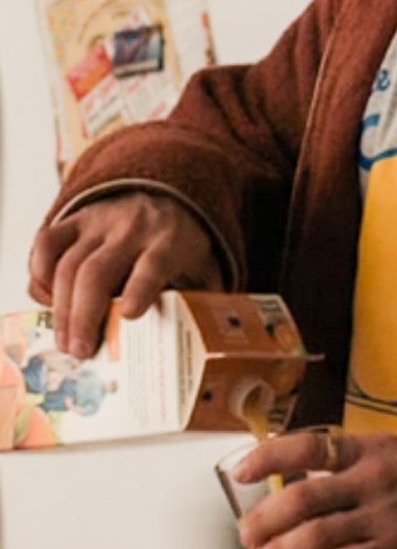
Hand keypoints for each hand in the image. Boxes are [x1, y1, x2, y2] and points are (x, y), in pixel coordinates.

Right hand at [27, 192, 223, 358]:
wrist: (169, 197)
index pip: (153, 264)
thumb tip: (201, 346)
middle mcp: (133, 228)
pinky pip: (47, 243)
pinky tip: (48, 300)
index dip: (140, 288)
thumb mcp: (204, 268)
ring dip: (61, 308)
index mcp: (170, 242)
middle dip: (84, 316)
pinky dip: (40, 274)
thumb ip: (202, 300)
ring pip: (67, 264)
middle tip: (80, 351)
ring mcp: (101, 221)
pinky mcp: (76, 219)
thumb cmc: (183, 246)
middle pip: (96, 272)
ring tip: (66, 341)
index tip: (132, 314)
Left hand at [234, 429, 396, 548]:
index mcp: (370, 448)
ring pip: (315, 534)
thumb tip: (302, 479)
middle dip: (265, 518)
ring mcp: (383, 515)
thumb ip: (354, 463)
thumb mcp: (395, 454)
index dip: (269, 457)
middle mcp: (372, 478)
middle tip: (247, 534)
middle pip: (302, 496)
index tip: (241, 471)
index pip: (309, 446)